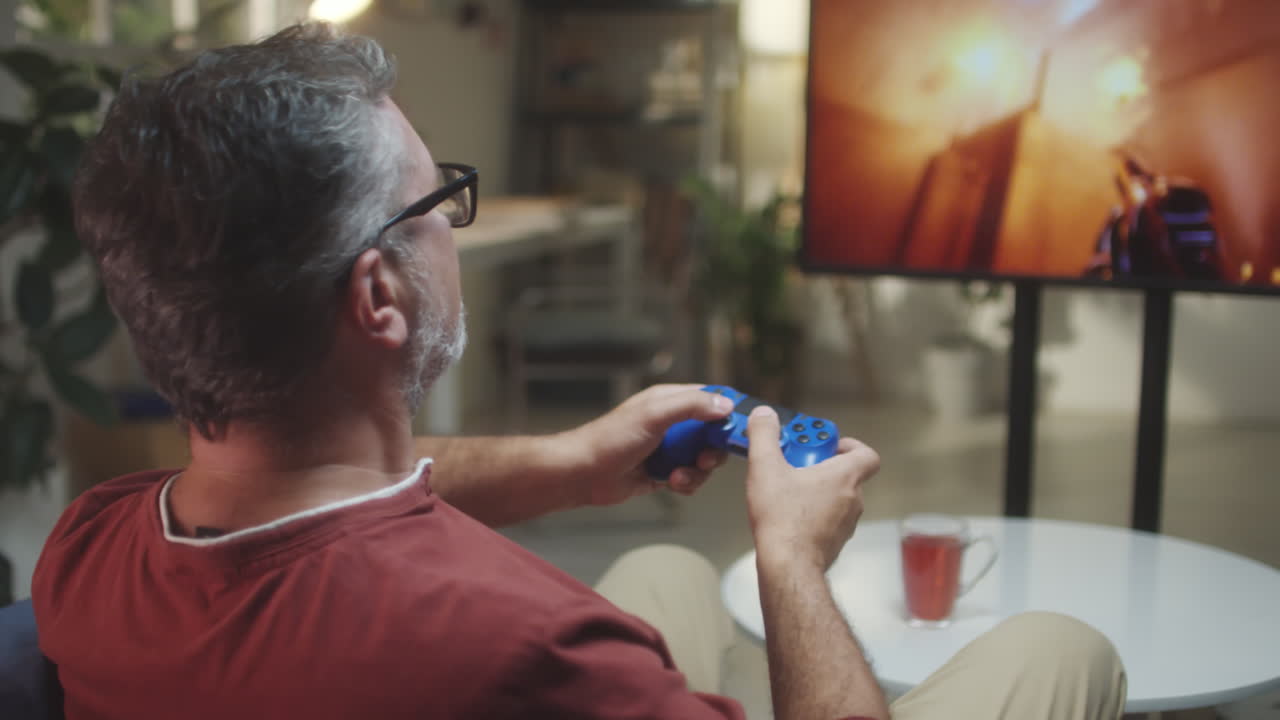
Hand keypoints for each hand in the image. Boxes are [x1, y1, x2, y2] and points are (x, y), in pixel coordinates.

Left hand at [564, 384, 733, 506]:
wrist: (584, 474)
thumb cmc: (610, 439)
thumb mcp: (654, 415)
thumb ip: (691, 406)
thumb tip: (725, 404)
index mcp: (669, 401)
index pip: (710, 398)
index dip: (727, 412)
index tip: (736, 429)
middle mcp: (672, 423)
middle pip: (713, 433)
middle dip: (713, 450)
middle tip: (704, 459)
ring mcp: (668, 448)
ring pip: (703, 459)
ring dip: (697, 471)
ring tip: (678, 475)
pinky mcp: (664, 471)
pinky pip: (690, 477)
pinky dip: (686, 483)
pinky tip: (670, 483)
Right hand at [745, 406, 879, 571]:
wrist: (788, 565)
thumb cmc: (783, 518)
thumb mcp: (765, 468)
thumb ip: (764, 436)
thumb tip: (764, 415)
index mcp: (845, 477)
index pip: (867, 455)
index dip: (851, 446)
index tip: (828, 446)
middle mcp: (853, 499)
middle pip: (847, 475)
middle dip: (823, 466)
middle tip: (796, 465)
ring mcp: (847, 523)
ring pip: (838, 498)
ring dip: (819, 491)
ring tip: (788, 491)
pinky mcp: (835, 542)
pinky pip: (830, 520)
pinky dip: (815, 514)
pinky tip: (789, 516)